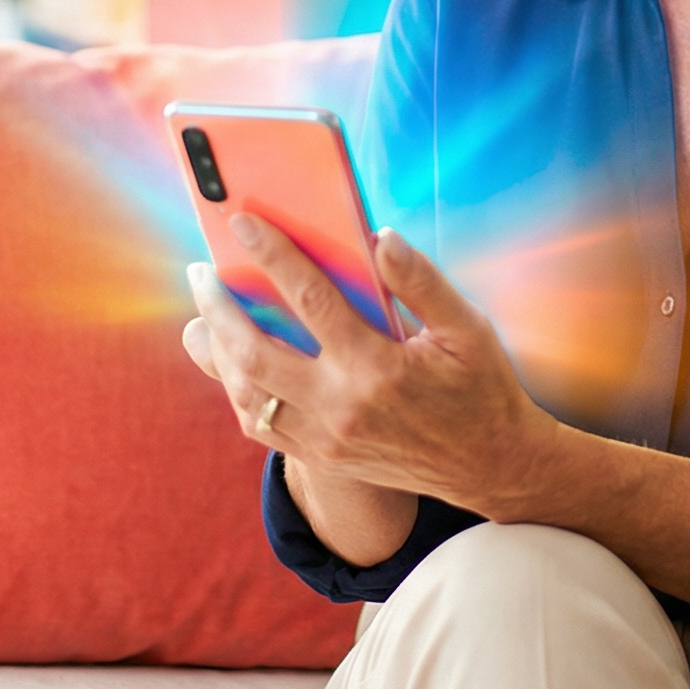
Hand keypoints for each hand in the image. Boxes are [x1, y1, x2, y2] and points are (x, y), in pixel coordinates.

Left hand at [178, 218, 562, 517]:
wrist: (488, 467)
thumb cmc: (479, 388)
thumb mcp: (467, 328)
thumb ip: (421, 281)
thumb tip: (380, 237)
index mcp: (379, 368)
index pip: (312, 300)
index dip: (272, 255)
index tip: (242, 221)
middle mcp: (342, 407)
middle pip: (253, 353)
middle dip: (218, 307)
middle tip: (201, 272)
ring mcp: (326, 439)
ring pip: (245, 395)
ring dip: (215, 351)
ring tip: (205, 314)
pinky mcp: (322, 458)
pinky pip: (259, 425)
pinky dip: (236, 390)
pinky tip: (231, 360)